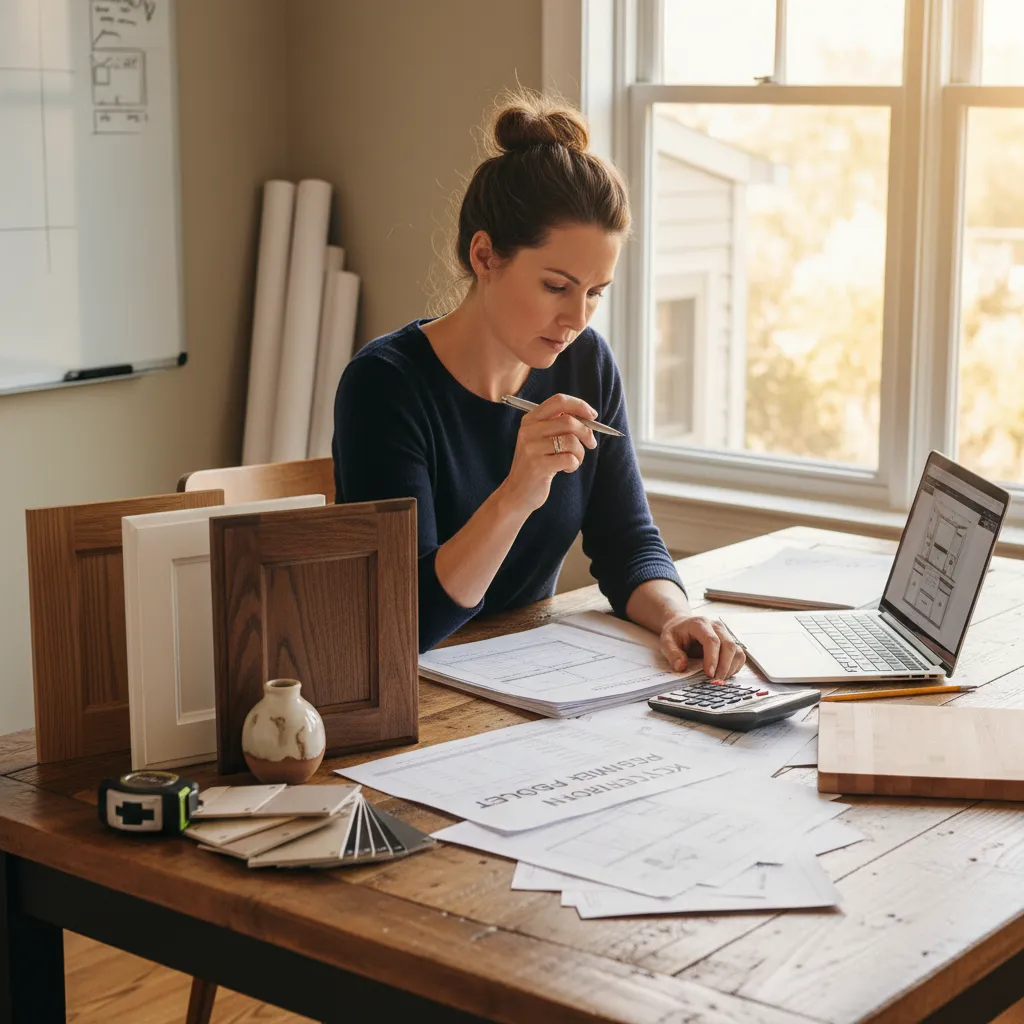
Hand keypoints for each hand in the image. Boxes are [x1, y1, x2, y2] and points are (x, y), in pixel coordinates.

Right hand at [499, 393, 597, 513]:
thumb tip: (588, 417)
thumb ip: (558, 425)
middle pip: (568, 421)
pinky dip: (573, 464)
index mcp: (530, 420)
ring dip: (580, 453)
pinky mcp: (538, 466)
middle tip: (591, 444)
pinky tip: (566, 469)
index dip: (579, 406)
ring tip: (574, 461)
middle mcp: (528, 431)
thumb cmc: (537, 464)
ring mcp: (531, 448)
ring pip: (571, 441)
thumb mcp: (541, 439)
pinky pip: (569, 459)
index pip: (559, 401)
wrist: (517, 492)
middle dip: (586, 433)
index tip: (592, 416)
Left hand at [659, 614, 745, 678]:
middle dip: (724, 666)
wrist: (682, 624)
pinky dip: (734, 667)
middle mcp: (716, 627)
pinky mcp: (730, 642)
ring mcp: (726, 633)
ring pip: (737, 651)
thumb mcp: (666, 641)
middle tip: (715, 681)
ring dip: (730, 668)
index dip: (712, 658)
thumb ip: (672, 653)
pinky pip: (739, 656)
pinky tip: (723, 674)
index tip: (709, 674)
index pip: (711, 640)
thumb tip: (681, 666)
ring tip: (718, 679)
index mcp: (700, 624)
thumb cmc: (675, 633)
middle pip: (728, 645)